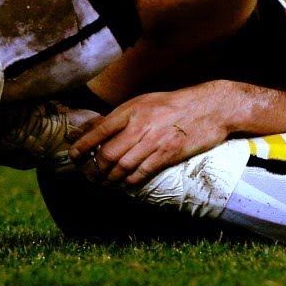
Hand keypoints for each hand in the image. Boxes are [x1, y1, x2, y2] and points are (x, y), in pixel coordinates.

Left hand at [68, 81, 240, 185]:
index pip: (99, 130)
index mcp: (132, 109)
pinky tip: (126, 184)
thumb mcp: (147, 101)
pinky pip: (142, 172)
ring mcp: (154, 140)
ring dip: (110, 179)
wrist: (211, 107)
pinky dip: (131, 181)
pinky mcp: (168, 154)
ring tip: (105, 183)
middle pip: (108, 153)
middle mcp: (140, 125)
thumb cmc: (177, 104)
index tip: (73, 156)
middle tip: (90, 176)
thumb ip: (125, 115)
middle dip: (95, 169)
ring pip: (122, 166)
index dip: (83, 146)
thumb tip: (101, 128)